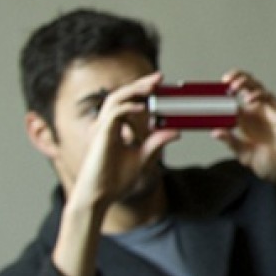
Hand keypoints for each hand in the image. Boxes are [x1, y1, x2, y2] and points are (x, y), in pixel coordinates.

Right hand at [68, 72, 179, 212]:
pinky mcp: (100, 136)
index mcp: (114, 128)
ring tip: (153, 86)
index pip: (128, 102)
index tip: (160, 84)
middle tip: (159, 77)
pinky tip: (144, 108)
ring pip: (116, 99)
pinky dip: (129, 108)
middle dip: (140, 84)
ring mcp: (101, 129)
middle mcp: (105, 125)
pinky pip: (114, 114)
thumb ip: (157, 144)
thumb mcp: (144, 158)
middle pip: (121, 95)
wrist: (100, 197)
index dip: (142, 91)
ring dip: (135, 90)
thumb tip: (176, 131)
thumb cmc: (116, 181)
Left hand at [212, 70, 275, 186]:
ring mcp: (268, 110)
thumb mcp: (245, 155)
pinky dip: (257, 93)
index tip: (210, 93)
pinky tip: (249, 100)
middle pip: (243, 87)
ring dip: (244, 80)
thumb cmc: (272, 165)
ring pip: (255, 86)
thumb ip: (231, 142)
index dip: (221, 94)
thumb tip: (215, 132)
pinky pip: (268, 96)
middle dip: (233, 78)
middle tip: (224, 81)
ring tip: (233, 85)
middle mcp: (255, 113)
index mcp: (244, 122)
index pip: (230, 101)